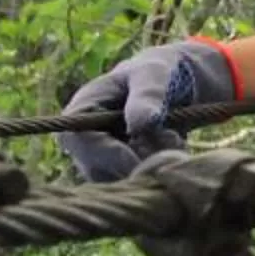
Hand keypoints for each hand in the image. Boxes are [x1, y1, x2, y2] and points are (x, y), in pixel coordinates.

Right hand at [59, 39, 238, 182]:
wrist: (176, 85)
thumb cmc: (159, 72)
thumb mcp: (155, 74)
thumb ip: (147, 95)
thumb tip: (138, 124)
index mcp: (82, 109)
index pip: (78, 140)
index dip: (107, 154)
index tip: (140, 159)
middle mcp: (84, 137)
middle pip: (96, 168)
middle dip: (136, 163)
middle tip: (171, 141)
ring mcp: (100, 158)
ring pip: (117, 181)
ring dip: (150, 167)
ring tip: (174, 137)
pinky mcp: (119, 171)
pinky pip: (134, 184)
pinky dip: (157, 172)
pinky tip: (173, 149)